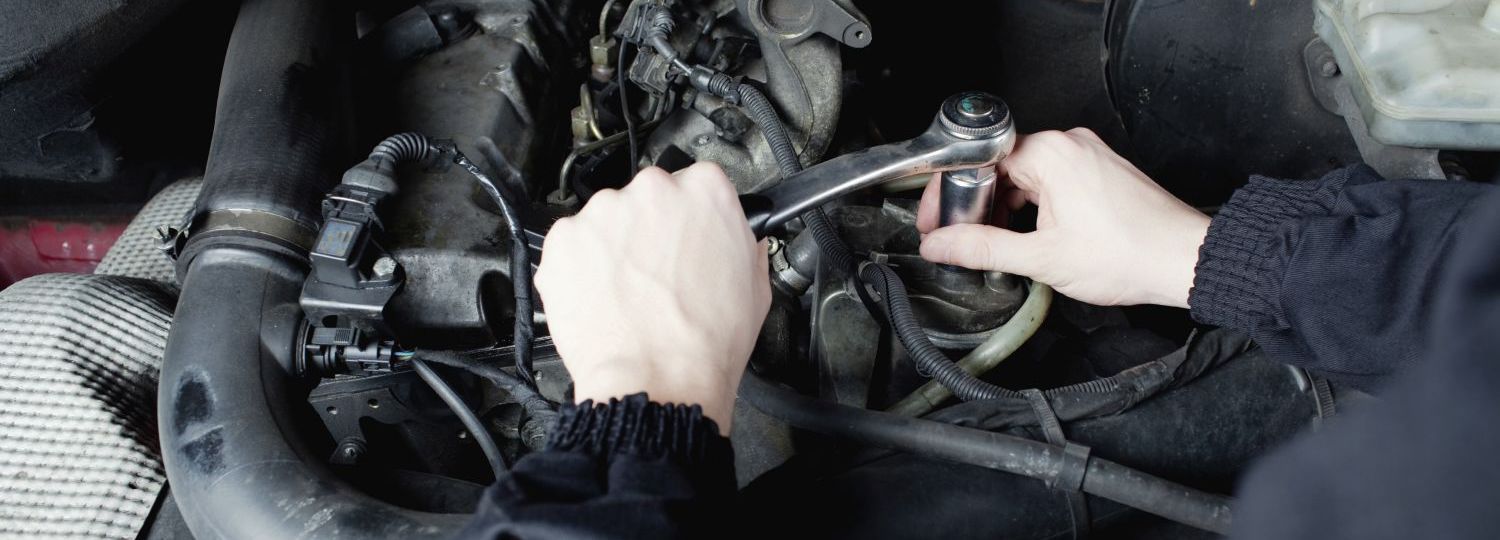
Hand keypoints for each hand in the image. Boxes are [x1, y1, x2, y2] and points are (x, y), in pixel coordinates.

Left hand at [535, 163, 769, 433]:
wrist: (656, 382)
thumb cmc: (705, 344)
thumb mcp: (755, 288)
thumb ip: (744, 246)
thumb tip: (736, 239)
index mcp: (706, 192)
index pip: (698, 183)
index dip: (692, 217)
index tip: (687, 238)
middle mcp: (652, 191)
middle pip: (649, 197)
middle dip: (650, 231)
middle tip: (658, 276)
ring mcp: (604, 213)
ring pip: (608, 220)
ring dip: (614, 248)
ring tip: (628, 294)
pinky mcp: (565, 239)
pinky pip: (572, 244)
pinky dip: (581, 267)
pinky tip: (603, 298)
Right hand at [917, 128, 1209, 306]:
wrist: (1186, 260)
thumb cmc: (1130, 254)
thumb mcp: (1042, 258)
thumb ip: (982, 248)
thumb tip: (941, 245)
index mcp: (1051, 152)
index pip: (978, 162)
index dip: (951, 195)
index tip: (938, 222)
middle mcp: (1068, 143)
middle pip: (1000, 168)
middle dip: (977, 205)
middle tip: (962, 240)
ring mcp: (1086, 155)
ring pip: (1024, 177)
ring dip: (1005, 209)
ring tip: (1000, 245)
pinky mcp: (1099, 170)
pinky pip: (1050, 181)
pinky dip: (1032, 207)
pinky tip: (1031, 237)